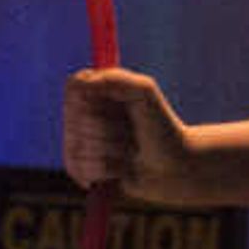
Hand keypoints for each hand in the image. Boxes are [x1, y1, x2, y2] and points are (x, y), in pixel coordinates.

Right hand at [62, 67, 202, 199]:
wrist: (173, 165)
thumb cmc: (160, 126)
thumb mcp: (144, 93)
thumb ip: (115, 79)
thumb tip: (81, 84)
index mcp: (91, 90)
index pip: (75, 88)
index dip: (97, 99)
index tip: (122, 104)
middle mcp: (79, 114)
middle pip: (76, 120)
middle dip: (111, 129)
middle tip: (131, 131)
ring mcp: (76, 142)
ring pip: (80, 147)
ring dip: (113, 151)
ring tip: (130, 150)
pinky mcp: (79, 169)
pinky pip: (82, 169)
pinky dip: (109, 169)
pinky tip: (122, 168)